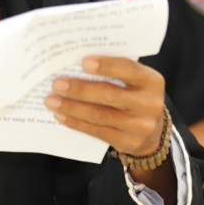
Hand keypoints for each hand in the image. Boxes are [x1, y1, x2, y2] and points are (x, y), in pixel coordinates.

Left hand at [45, 57, 165, 156]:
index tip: (83, 62)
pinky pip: (97, 131)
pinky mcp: (127, 142)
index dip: (106, 65)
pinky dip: (76, 122)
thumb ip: (113, 72)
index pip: (129, 69)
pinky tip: (60, 115)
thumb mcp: (133, 81)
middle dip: (80, 89)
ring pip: (100, 115)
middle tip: (57, 84)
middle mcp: (149, 104)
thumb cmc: (134, 95)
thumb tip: (74, 65)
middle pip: (110, 94)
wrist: (152, 131)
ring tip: (51, 100)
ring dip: (72, 107)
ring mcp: (140, 126)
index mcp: (151, 81)